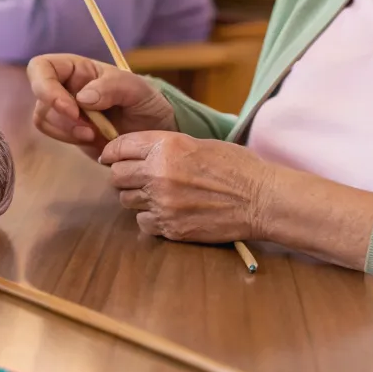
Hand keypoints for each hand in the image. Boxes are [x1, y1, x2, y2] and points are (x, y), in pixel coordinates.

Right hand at [27, 54, 176, 158]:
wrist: (152, 131)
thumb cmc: (145, 102)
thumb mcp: (137, 90)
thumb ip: (112, 87)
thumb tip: (82, 97)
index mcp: (77, 68)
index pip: (42, 67)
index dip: (47, 87)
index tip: (73, 109)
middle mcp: (64, 85)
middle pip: (39, 95)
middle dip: (62, 116)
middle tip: (89, 130)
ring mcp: (63, 108)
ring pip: (43, 117)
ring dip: (67, 130)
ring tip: (96, 135)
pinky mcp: (66, 129)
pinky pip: (53, 134)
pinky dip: (69, 139)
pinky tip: (94, 140)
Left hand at [101, 131, 273, 242]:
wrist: (261, 199)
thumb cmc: (237, 167)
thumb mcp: (198, 144)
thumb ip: (165, 148)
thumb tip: (138, 152)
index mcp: (166, 146)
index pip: (120, 147)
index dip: (112, 152)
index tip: (110, 157)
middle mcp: (158, 173)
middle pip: (117, 176)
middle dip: (122, 176)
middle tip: (134, 178)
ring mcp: (163, 203)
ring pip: (127, 200)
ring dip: (136, 197)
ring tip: (155, 194)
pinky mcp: (171, 227)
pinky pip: (143, 222)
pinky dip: (149, 218)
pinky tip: (166, 212)